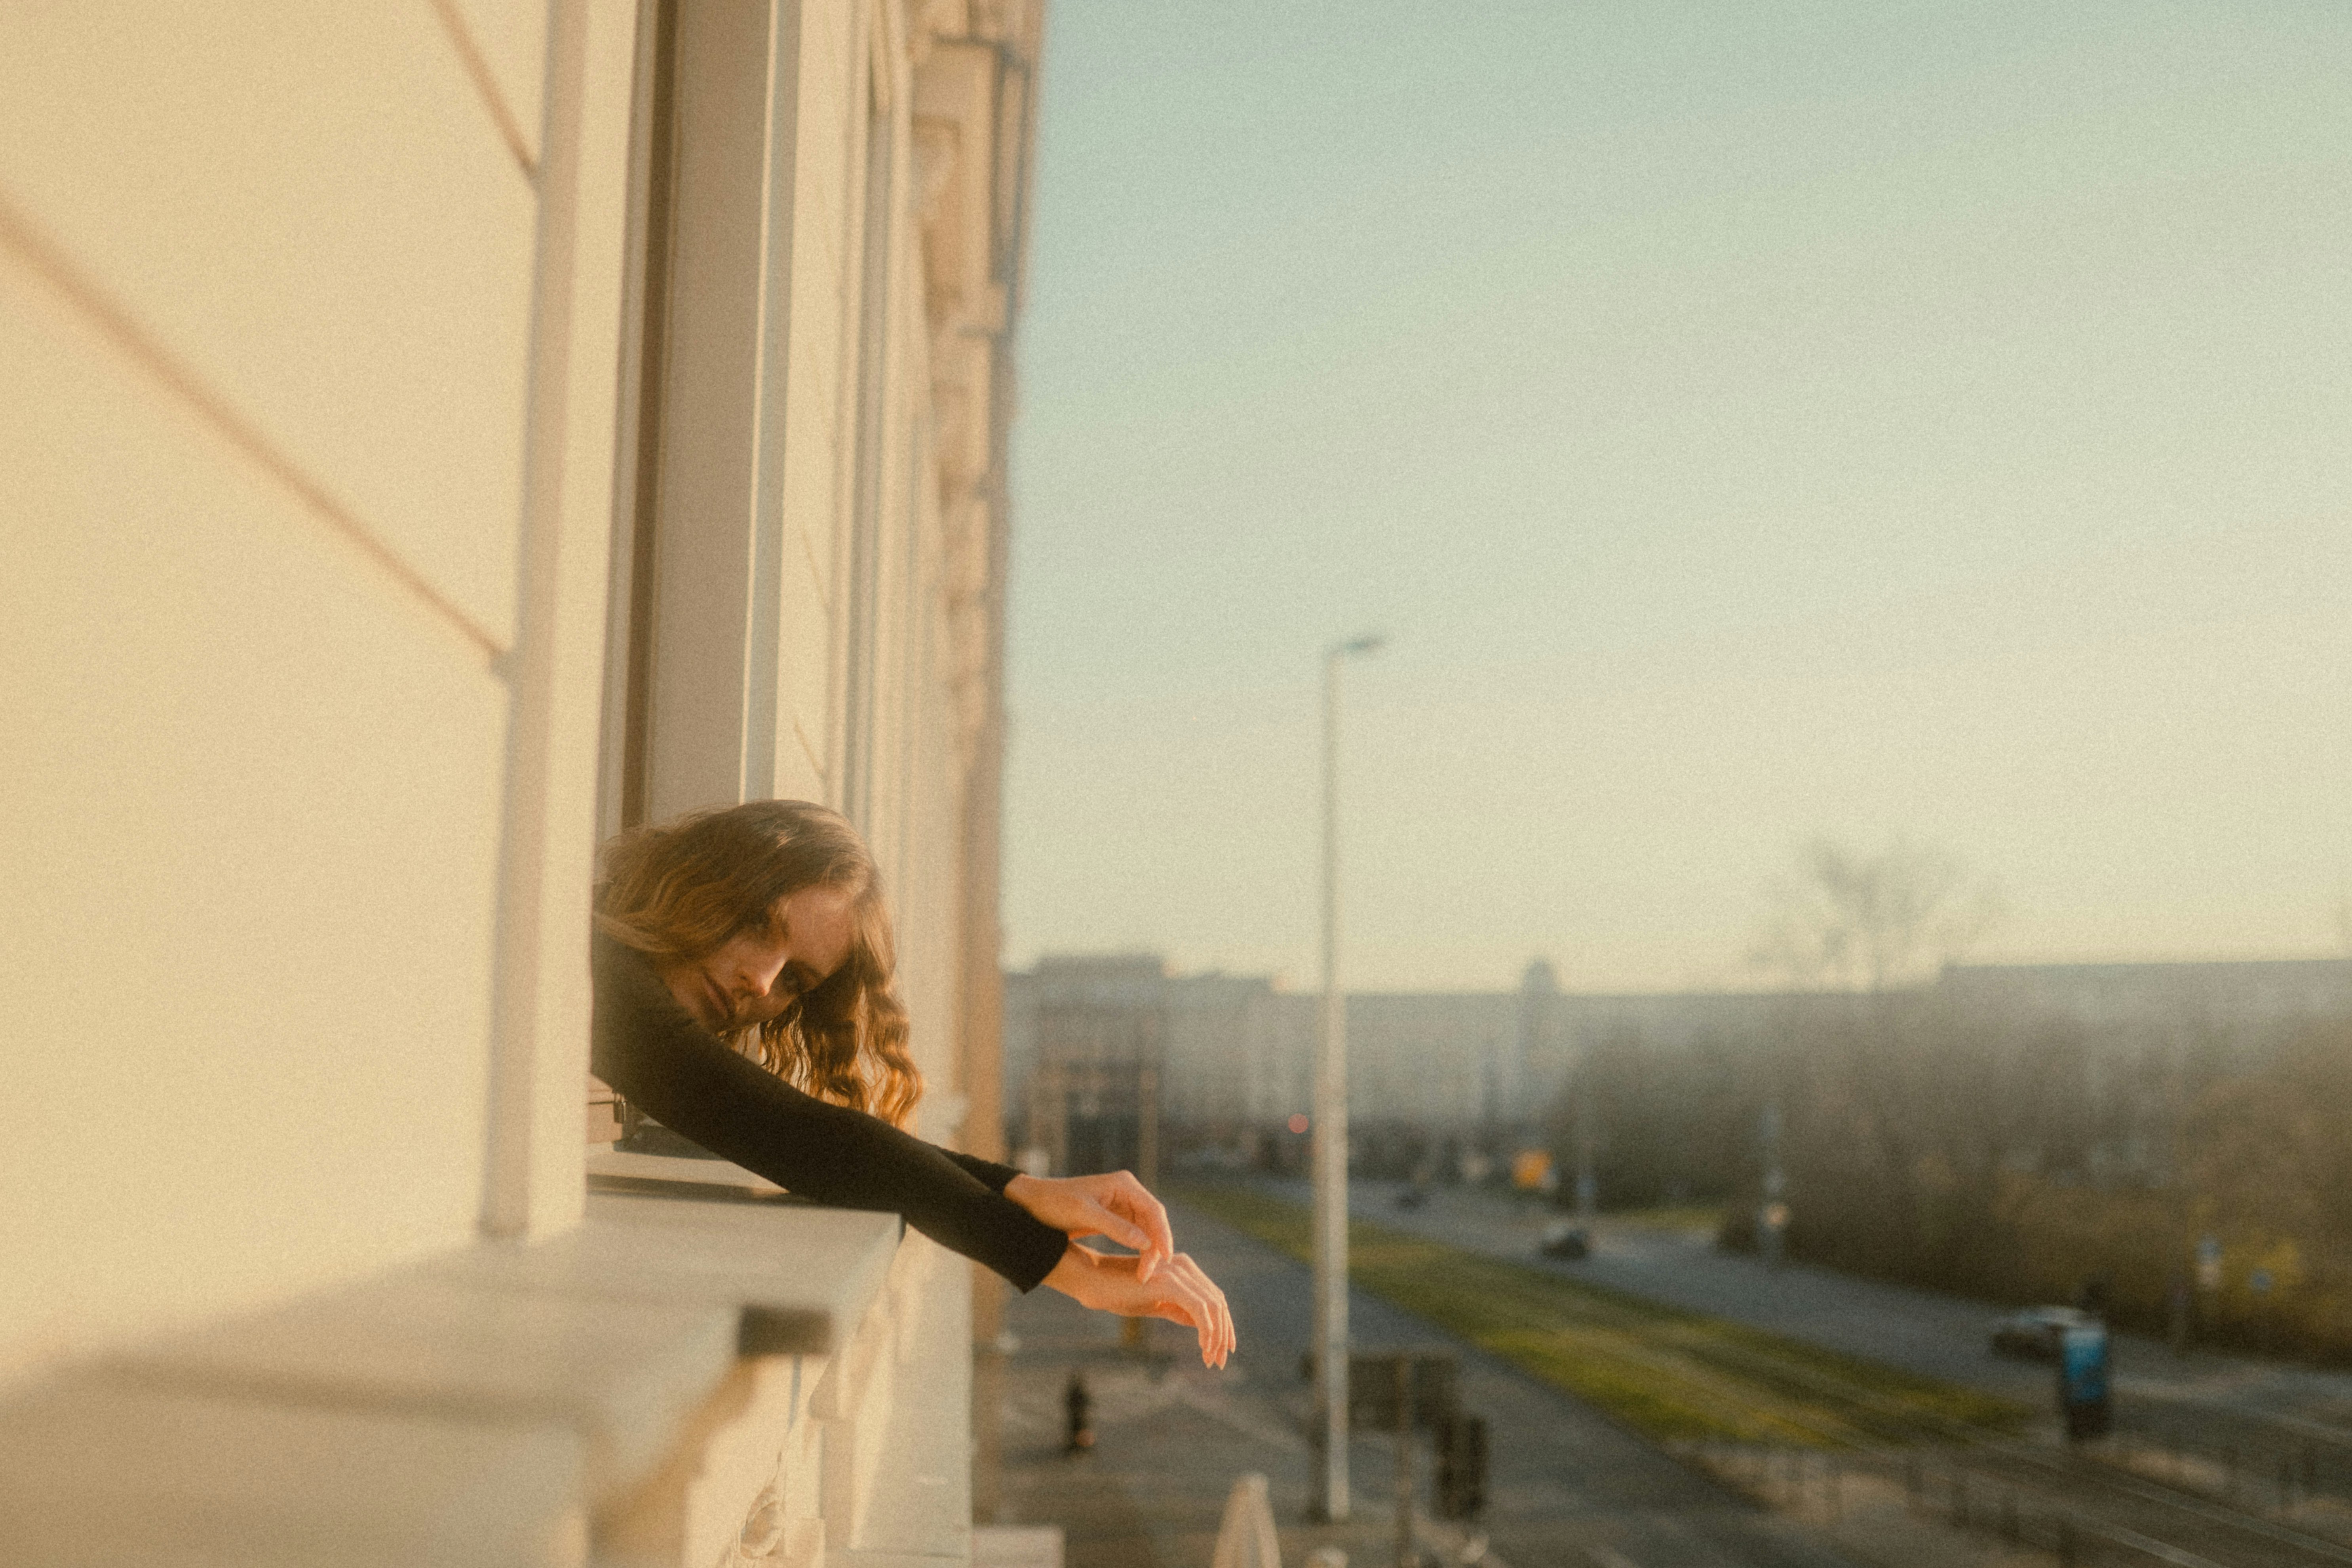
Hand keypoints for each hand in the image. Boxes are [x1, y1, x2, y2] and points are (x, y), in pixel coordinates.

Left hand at [1004, 1170, 1174, 1280]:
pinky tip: (1137, 1266)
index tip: (1165, 1258)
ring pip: (1146, 1230)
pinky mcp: (1115, 1217)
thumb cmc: (1055, 1203)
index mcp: (1123, 1184)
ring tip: (1143, 1275)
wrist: (1032, 1203)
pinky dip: (1138, 1250)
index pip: (1153, 1210)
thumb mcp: (1083, 1214)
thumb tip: (1145, 1243)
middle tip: (1149, 1274)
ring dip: (1147, 1251)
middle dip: (1154, 1247)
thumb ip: (1115, 1227)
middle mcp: (1127, 1192)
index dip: (1162, 1235)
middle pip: (1152, 1221)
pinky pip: (1134, 1234)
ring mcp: (1122, 1204)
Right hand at [1042, 1243, 1235, 1368]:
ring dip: (1217, 1336)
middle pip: (1218, 1301)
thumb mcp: (1153, 1304)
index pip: (1214, 1297)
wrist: (1090, 1279)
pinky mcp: (1169, 1282)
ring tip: (1211, 1359)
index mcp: (1182, 1268)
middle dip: (1224, 1334)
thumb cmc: (1117, 1291)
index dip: (1223, 1325)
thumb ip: (1177, 1310)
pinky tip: (1203, 1347)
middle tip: (1220, 1362)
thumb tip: (1200, 1324)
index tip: (1221, 1351)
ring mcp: (1177, 1272)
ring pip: (1213, 1305)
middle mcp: (1184, 1265)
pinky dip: (1206, 1329)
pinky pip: (1199, 1308)